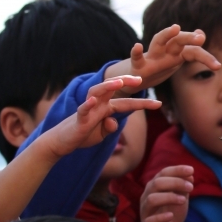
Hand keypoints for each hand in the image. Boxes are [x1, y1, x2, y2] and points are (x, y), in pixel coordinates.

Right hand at [43, 76, 160, 159]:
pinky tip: (93, 102)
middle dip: (126, 82)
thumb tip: (114, 122)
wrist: (63, 142)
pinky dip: (87, 105)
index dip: (143, 103)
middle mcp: (98, 105)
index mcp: (106, 108)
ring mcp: (88, 110)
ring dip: (107, 86)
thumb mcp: (102, 134)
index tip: (159, 103)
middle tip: (140, 79)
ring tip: (119, 82)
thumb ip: (110, 128)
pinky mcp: (78, 119)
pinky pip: (83, 110)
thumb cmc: (83, 135)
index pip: (127, 103)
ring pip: (97, 92)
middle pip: (112, 89)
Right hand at [109, 24, 220, 95]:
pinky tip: (137, 46)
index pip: (194, 51)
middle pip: (179, 40)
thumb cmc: (161, 65)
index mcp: (177, 53)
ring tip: (175, 27)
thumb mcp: (177, 58)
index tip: (218, 67)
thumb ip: (191, 50)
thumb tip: (202, 33)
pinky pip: (137, 58)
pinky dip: (136, 52)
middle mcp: (166, 51)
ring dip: (166, 34)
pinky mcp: (139, 65)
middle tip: (200, 38)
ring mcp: (153, 56)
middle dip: (189, 38)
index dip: (206, 57)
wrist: (139, 76)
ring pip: (159, 41)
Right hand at [139, 165, 193, 221]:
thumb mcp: (180, 199)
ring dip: (169, 197)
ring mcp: (145, 212)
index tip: (192, 170)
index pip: (163, 173)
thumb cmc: (171, 215)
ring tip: (183, 200)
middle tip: (191, 187)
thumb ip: (184, 187)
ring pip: (151, 199)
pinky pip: (150, 221)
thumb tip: (190, 174)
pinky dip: (161, 217)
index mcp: (154, 188)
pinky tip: (171, 215)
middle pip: (157, 183)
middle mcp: (147, 197)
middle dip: (175, 182)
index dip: (177, 170)